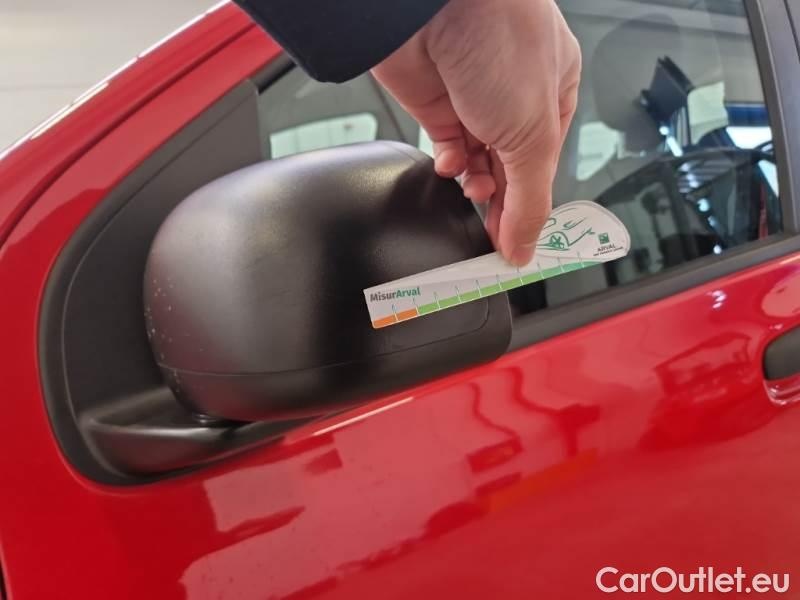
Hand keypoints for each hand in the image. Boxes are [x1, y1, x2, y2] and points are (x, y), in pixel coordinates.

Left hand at [372, 0, 580, 265]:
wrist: (434, 3)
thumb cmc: (500, 35)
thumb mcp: (532, 134)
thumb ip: (530, 199)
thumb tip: (527, 246)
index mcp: (556, 93)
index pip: (547, 164)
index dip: (533, 205)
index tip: (521, 241)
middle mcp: (515, 95)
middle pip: (511, 167)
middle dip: (503, 200)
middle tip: (495, 232)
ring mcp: (472, 97)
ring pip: (478, 161)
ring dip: (477, 184)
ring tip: (475, 192)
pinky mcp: (434, 100)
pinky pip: (445, 146)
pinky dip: (449, 165)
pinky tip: (452, 167)